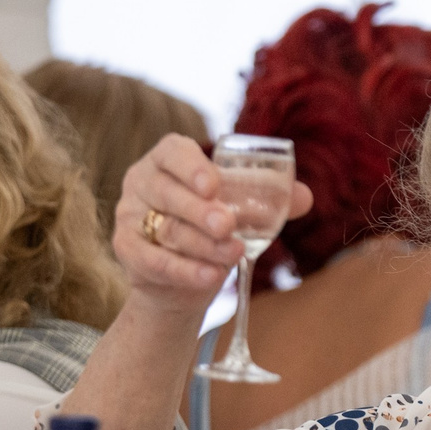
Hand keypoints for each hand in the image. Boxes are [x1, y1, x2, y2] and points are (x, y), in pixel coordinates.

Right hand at [112, 135, 314, 314]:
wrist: (182, 278)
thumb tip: (305, 197)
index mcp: (167, 159)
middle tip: (228, 225)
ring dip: (202, 244)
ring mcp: (128, 215)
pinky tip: (212, 276)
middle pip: (167, 192)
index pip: (172, 151)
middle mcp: (142, 181)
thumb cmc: (210, 229)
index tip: (214, 185)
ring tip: (234, 253)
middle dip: (200, 210)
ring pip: (165, 229)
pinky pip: (153, 260)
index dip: (191, 166)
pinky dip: (185, 270)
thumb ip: (268, 201)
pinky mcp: (126, 248)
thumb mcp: (237, 210)